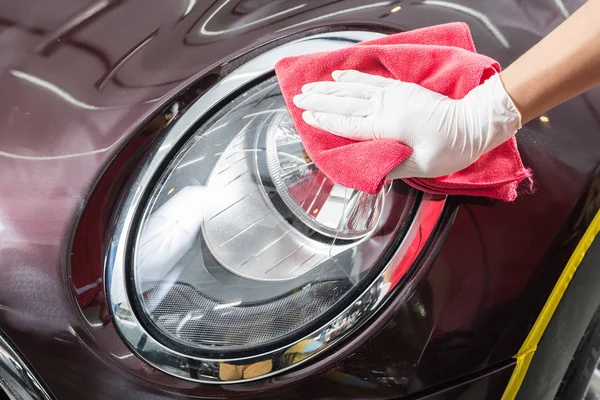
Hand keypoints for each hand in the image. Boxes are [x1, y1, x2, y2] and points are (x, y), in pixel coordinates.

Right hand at [293, 70, 521, 178]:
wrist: (473, 124)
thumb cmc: (449, 149)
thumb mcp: (420, 167)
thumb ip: (391, 166)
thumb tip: (368, 168)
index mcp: (387, 127)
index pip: (348, 123)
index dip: (325, 119)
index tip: (306, 115)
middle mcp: (385, 108)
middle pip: (344, 102)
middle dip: (319, 99)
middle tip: (297, 97)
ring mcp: (392, 95)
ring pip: (353, 90)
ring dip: (329, 87)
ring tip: (309, 86)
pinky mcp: (401, 89)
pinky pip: (371, 81)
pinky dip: (353, 77)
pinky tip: (339, 75)